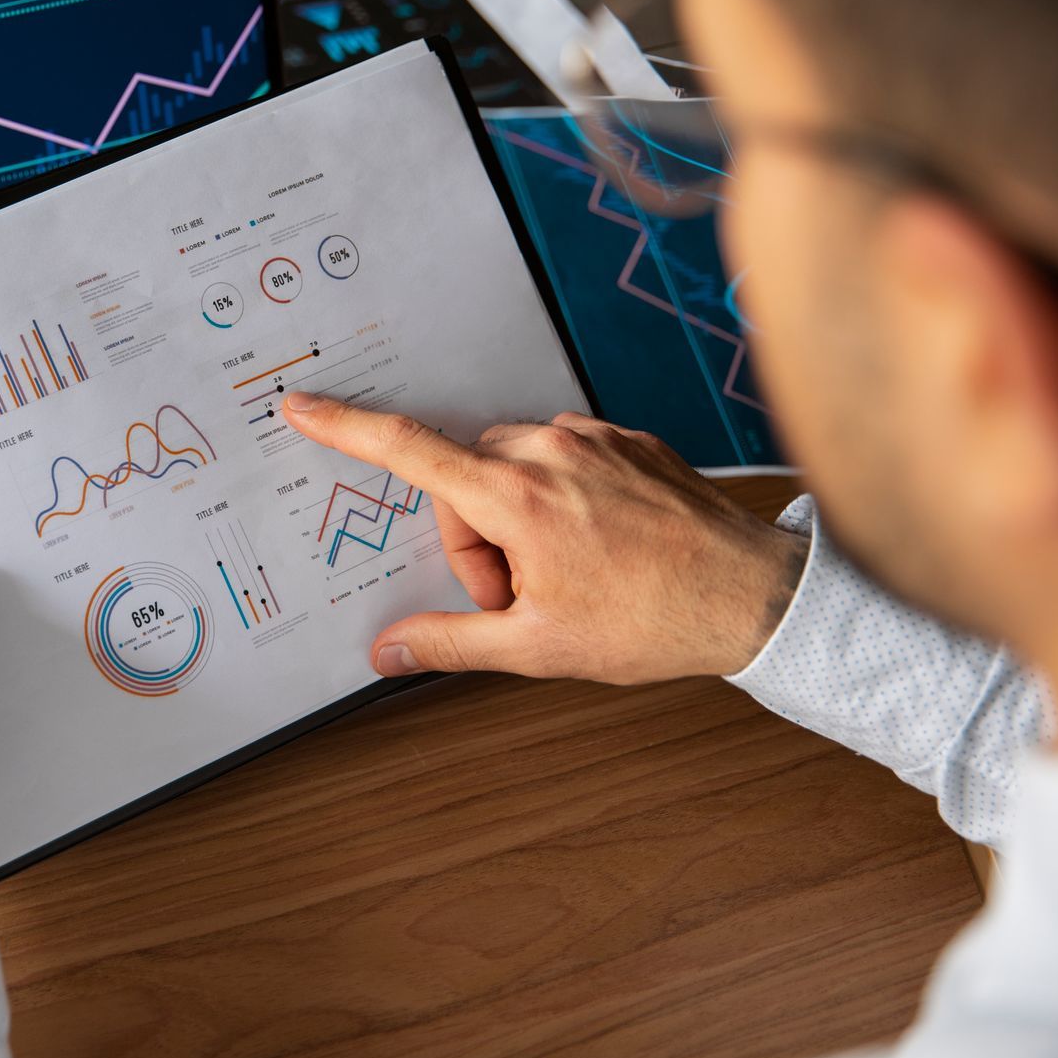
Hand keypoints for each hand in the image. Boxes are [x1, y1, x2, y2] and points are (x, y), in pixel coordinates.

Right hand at [282, 395, 808, 683]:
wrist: (754, 596)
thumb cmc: (651, 622)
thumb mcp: (538, 647)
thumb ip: (450, 642)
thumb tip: (387, 651)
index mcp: (515, 496)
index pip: (407, 449)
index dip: (345, 428)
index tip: (302, 406)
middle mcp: (549, 449)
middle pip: (462, 477)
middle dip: (473, 536)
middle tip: (518, 595)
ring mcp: (592, 437)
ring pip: (511, 464)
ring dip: (516, 515)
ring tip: (565, 572)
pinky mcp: (627, 438)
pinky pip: (562, 455)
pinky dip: (560, 497)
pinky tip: (599, 544)